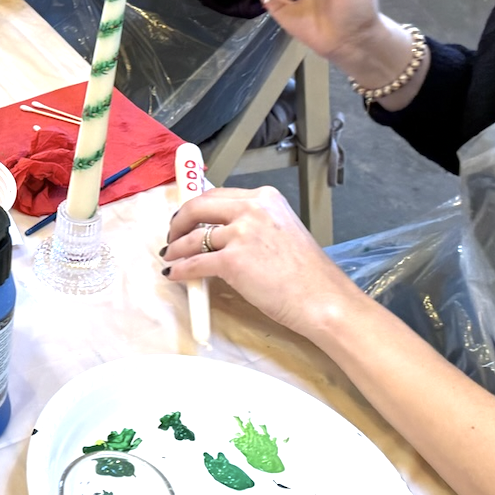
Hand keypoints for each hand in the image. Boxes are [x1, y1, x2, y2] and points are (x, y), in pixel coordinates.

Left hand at [162, 187, 363, 341]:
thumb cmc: (308, 274)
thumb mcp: (283, 232)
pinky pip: (195, 263)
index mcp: (266, 198)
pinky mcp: (232, 261)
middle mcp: (251, 209)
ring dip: (177, 248)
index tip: (187, 216)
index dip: (197, 206)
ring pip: (193, 236)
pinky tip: (174, 274)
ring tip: (171, 256)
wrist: (323, 299)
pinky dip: (180, 269)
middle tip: (173, 234)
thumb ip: (255, 225)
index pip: (219, 195)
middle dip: (179, 221)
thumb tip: (224, 232)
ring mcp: (240, 234)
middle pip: (199, 207)